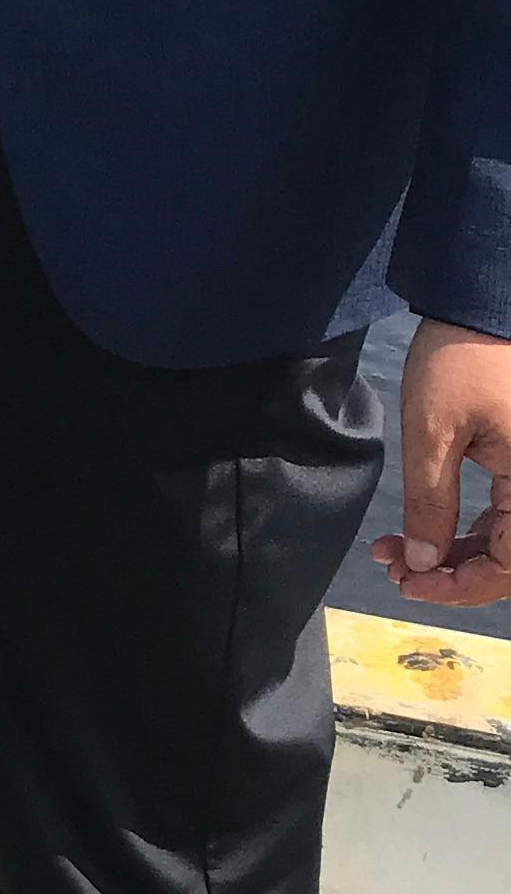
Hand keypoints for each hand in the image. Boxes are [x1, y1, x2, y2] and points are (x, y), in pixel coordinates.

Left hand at [371, 318, 510, 613]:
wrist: (478, 307)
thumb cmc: (461, 360)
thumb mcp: (433, 434)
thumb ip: (431, 504)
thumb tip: (422, 564)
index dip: (461, 586)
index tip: (408, 584)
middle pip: (509, 560)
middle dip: (451, 573)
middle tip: (394, 570)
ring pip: (504, 541)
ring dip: (452, 554)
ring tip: (394, 553)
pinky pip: (503, 516)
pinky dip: (462, 530)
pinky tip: (417, 533)